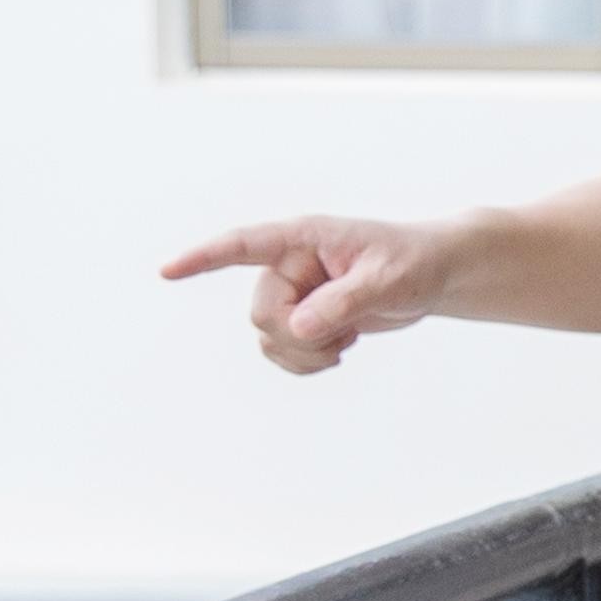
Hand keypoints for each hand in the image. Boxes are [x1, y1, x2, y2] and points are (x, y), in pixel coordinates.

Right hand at [166, 214, 467, 373]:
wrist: (432, 275)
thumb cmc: (413, 262)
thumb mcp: (388, 279)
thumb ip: (345, 301)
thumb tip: (298, 329)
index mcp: (303, 238)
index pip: (244, 245)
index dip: (205, 258)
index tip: (168, 271)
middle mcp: (288, 264)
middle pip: (262, 312)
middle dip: (299, 336)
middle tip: (346, 335)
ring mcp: (291, 292)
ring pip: (267, 337)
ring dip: (305, 353)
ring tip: (347, 338)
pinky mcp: (300, 316)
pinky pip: (279, 351)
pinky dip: (306, 362)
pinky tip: (338, 349)